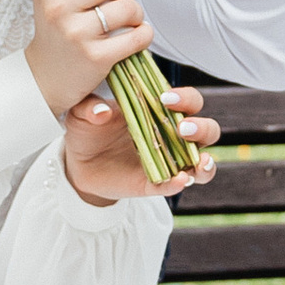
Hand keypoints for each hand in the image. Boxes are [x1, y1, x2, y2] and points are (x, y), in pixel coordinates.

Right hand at [26, 0, 148, 117]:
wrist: (45, 76)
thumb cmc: (56, 30)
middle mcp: (58, 8)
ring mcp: (76, 33)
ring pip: (128, 7)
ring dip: (136, 12)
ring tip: (128, 20)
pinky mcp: (96, 57)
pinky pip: (137, 36)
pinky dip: (144, 34)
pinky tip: (136, 35)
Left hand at [63, 83, 218, 206]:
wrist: (78, 163)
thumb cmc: (88, 129)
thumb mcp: (82, 112)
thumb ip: (89, 107)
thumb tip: (102, 112)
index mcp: (161, 111)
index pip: (188, 101)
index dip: (185, 98)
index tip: (165, 98)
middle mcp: (173, 136)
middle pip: (207, 130)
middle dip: (201, 128)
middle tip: (182, 128)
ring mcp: (169, 162)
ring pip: (203, 162)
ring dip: (206, 162)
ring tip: (199, 161)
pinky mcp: (157, 185)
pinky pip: (175, 186)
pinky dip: (179, 184)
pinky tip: (178, 180)